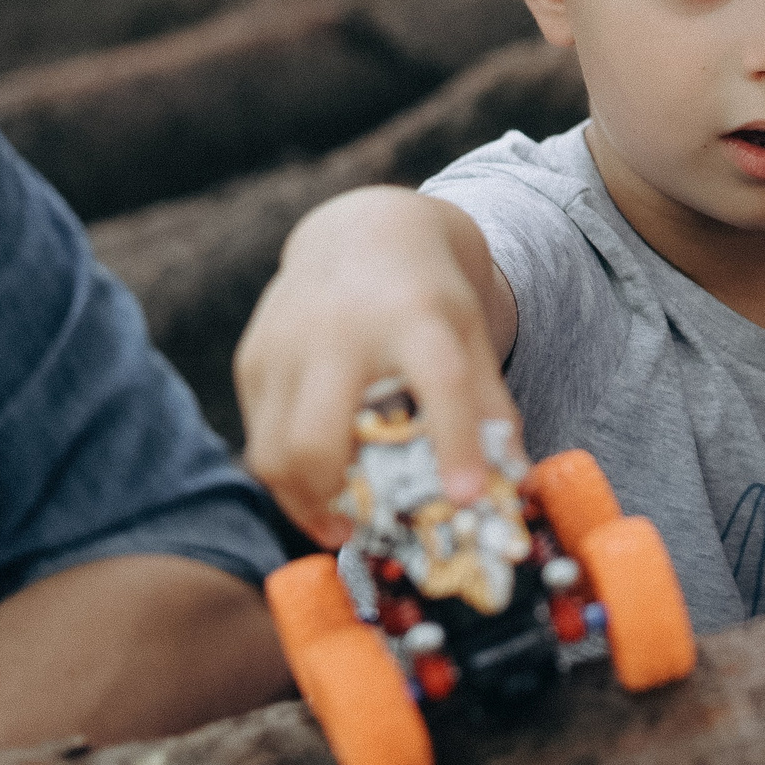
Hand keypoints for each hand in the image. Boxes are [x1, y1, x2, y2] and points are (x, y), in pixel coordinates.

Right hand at [234, 187, 520, 545]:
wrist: (363, 235)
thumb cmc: (427, 299)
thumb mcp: (471, 335)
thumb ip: (490, 406)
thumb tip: (512, 483)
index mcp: (417, 315)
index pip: (441, 382)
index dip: (454, 444)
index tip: (465, 499)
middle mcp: (342, 328)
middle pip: (320, 434)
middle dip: (336, 497)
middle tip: (363, 529)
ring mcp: (286, 343)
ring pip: (275, 450)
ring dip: (303, 501)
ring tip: (338, 522)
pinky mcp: (253, 359)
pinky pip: (257, 438)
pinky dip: (285, 473)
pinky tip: (315, 482)